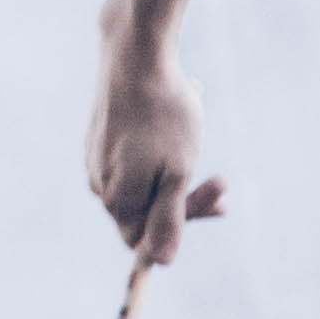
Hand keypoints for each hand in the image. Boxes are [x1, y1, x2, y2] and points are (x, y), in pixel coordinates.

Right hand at [87, 49, 227, 262]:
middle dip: (186, 199)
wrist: (136, 55)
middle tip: (223, 181)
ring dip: (176, 173)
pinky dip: (160, 151)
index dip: (181, 229)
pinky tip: (179, 124)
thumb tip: (161, 263)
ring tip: (198, 142)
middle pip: (144, 212)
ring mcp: (97, 156)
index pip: (144, 241)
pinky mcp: (101, 135)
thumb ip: (169, 219)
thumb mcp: (177, 172)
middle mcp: (99, 181)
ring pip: (143, 182)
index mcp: (116, 197)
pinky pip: (134, 157)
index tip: (218, 203)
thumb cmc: (163, 115)